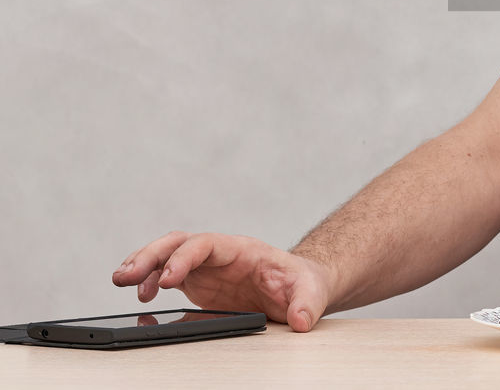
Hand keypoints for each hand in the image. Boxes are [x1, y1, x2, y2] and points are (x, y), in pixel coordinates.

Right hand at [111, 232, 333, 331]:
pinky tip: (140, 296)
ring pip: (167, 256)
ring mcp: (207, 268)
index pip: (206, 244)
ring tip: (121, 281)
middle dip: (151, 256)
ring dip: (143, 265)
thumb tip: (301, 321)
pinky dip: (150, 282)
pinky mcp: (200, 283)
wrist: (300, 286)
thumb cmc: (303, 283)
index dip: (184, 258)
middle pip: (178, 244)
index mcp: (243, 250)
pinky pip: (168, 276)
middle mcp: (220, 255)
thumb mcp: (312, 292)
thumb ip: (307, 304)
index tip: (168, 279)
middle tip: (126, 276)